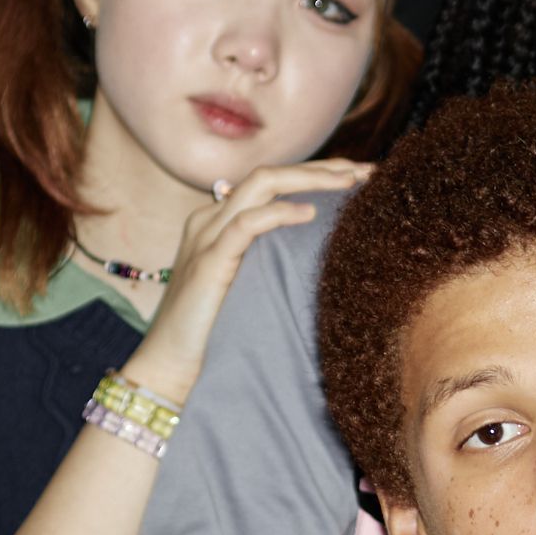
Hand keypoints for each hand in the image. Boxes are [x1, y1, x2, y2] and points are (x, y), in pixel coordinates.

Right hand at [123, 159, 373, 399]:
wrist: (169, 366)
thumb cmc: (212, 333)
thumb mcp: (247, 287)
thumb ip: (268, 261)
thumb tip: (315, 253)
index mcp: (219, 221)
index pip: (271, 183)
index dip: (315, 174)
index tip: (360, 177)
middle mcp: (211, 218)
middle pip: (271, 175)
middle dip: (321, 168)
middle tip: (367, 170)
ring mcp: (207, 236)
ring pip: (260, 185)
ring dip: (309, 179)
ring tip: (349, 182)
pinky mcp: (208, 261)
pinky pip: (246, 224)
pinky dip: (280, 214)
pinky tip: (310, 214)